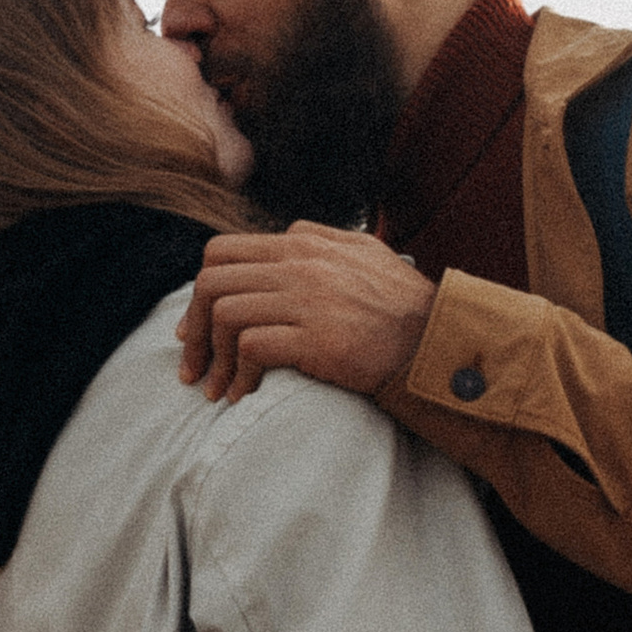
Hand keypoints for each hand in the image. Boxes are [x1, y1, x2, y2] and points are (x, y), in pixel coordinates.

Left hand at [178, 225, 438, 403]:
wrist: (438, 341)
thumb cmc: (404, 305)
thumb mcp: (366, 252)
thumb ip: (322, 238)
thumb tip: (286, 237)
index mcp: (304, 244)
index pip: (223, 251)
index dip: (199, 291)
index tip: (195, 326)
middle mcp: (300, 265)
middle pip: (212, 282)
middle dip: (192, 328)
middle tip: (195, 364)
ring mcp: (307, 300)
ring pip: (225, 315)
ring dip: (213, 359)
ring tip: (216, 388)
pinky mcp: (316, 339)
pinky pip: (252, 348)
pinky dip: (239, 375)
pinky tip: (244, 394)